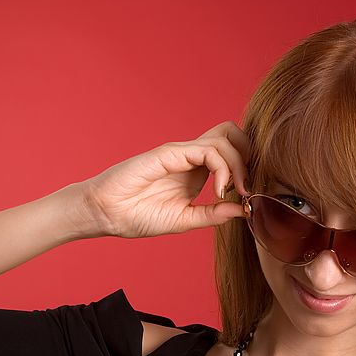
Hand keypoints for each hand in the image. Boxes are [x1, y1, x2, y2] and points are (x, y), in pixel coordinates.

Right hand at [82, 120, 250, 237]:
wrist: (106, 213)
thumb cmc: (137, 216)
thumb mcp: (185, 220)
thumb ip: (213, 214)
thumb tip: (244, 209)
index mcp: (195, 171)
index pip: (232, 152)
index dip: (246, 169)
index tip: (246, 197)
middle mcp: (191, 157)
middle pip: (233, 135)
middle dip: (249, 157)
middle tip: (245, 188)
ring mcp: (181, 152)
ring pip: (225, 139)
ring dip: (239, 165)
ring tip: (233, 191)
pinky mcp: (170, 153)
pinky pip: (208, 151)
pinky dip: (223, 169)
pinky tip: (219, 190)